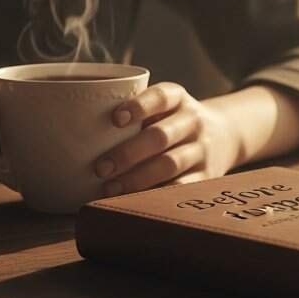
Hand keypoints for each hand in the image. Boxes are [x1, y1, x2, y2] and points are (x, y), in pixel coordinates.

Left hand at [92, 82, 243, 196]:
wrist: (224, 134)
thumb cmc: (172, 120)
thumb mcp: (162, 106)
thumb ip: (132, 112)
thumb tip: (73, 128)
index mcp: (178, 98)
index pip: (161, 96)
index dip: (139, 107)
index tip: (115, 119)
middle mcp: (193, 121)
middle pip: (161, 136)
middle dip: (128, 153)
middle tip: (100, 168)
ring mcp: (201, 149)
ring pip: (169, 165)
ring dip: (137, 179)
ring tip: (109, 189)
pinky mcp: (206, 175)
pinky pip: (180, 187)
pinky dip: (155, 195)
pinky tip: (133, 201)